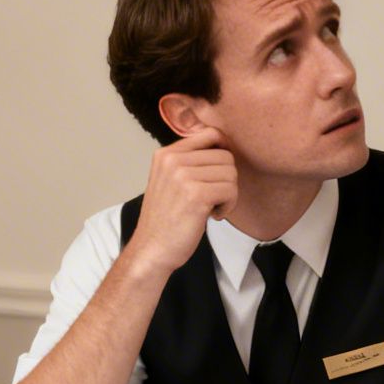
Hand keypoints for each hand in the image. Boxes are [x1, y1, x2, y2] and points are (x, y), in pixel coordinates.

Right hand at [126, 131, 237, 276]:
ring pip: (231, 174)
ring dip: (228, 194)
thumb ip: (189, 162)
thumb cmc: (165, 219)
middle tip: (214, 198)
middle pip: (225, 156)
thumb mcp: (169, 180)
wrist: (152, 249)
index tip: (220, 173)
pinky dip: (228, 206)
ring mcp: (183, 176)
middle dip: (226, 179)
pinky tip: (214, 215)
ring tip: (212, 208)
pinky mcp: (196, 195)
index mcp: (166, 154)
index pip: (210, 134)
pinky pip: (230, 190)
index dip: (223, 152)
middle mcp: (173, 160)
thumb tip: (224, 147)